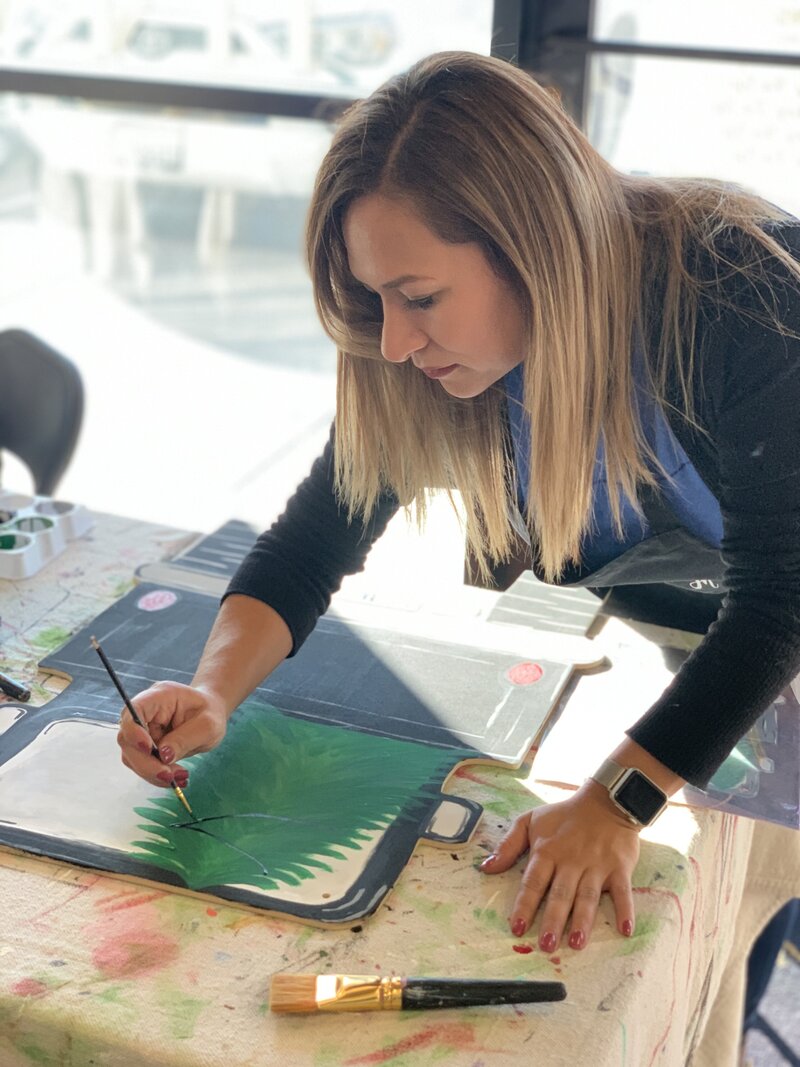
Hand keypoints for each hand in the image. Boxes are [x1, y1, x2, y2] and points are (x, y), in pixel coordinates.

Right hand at [116, 680, 227, 787]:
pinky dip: (156, 774)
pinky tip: (176, 777)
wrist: (210, 715)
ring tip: (179, 777)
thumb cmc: (210, 713)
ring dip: (152, 772)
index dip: (134, 730)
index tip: (148, 748)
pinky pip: (141, 763)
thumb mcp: (208, 725)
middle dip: (146, 762)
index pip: (134, 710)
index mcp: (160, 696)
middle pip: (128, 739)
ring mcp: (142, 730)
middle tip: (168, 777)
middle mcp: (145, 712)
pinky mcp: (144, 746)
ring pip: (132, 756)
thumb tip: (163, 756)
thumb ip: (185, 739)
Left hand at [480, 780, 640, 950]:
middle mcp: (571, 861)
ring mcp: (596, 865)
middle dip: (552, 920)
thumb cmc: (564, 816)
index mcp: (547, 851)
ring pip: (587, 896)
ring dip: (582, 920)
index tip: (516, 928)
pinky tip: (625, 930)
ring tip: (576, 943)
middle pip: (560, 894)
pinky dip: (625, 910)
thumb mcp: (530, 821)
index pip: (533, 882)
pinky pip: (622, 891)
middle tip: (546, 945)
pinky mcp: (619, 867)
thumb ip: (508, 845)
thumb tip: (485, 868)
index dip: (524, 905)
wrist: (606, 801)